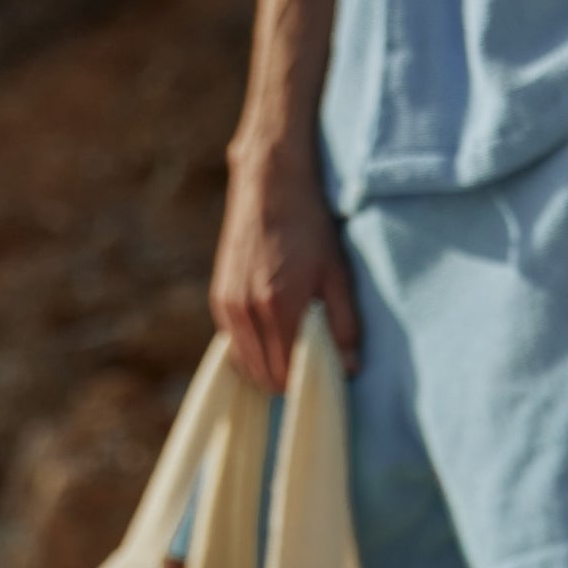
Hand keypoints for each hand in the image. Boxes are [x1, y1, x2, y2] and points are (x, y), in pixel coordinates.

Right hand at [209, 143, 361, 391]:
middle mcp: (244, 311)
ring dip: (267, 367)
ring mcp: (226, 304)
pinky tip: (273, 333)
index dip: (304, 383)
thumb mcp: (337, 275)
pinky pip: (233, 343)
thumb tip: (350, 370)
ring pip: (244, 364)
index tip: (322, 374)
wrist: (269, 184)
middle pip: (263, 377)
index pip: (284, 375)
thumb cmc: (308, 227)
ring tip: (292, 349)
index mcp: (276, 307)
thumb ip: (344, 325)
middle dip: (287, 379)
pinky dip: (253, 349)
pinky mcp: (218, 297)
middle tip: (310, 364)